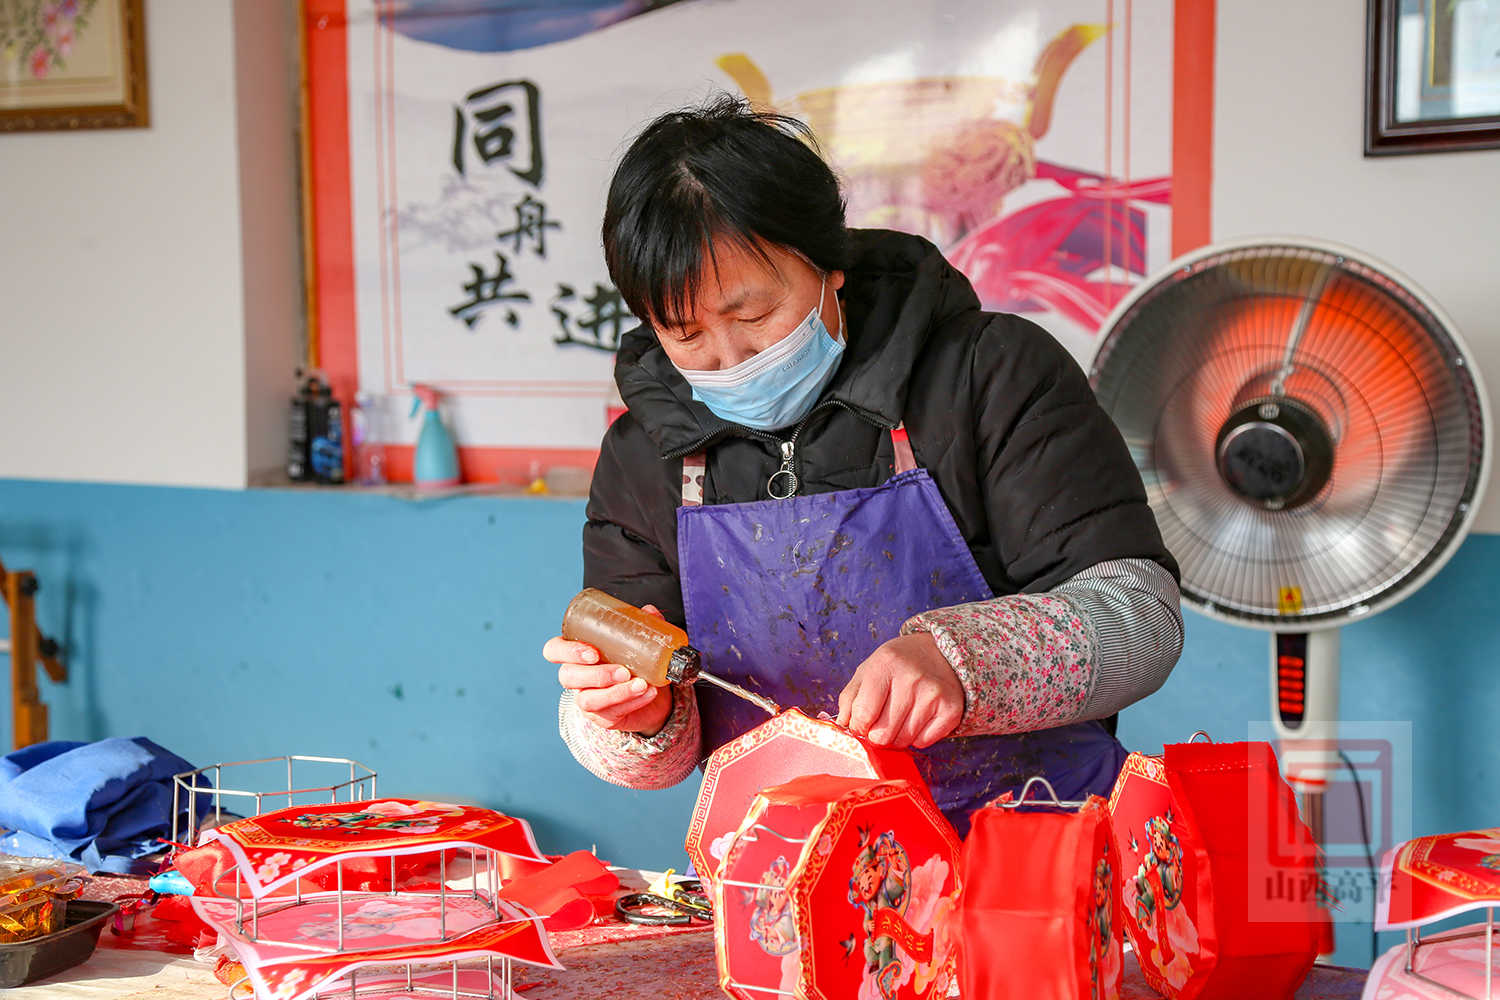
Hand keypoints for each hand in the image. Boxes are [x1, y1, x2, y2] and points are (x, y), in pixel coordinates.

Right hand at [544, 603, 672, 736]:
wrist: (653, 696)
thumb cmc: (637, 664)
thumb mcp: (640, 643)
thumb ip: (643, 626)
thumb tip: (649, 611)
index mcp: (578, 653)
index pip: (554, 650)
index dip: (567, 651)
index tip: (593, 652)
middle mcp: (576, 677)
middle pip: (568, 676)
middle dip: (597, 674)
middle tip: (624, 671)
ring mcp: (587, 698)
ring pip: (588, 700)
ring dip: (616, 692)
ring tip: (641, 684)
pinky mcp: (602, 717)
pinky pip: (611, 712)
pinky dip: (632, 702)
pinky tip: (649, 693)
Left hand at [836, 633, 963, 748]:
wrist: (939, 652)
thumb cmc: (897, 665)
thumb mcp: (867, 671)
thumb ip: (849, 699)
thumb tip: (842, 728)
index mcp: (884, 665)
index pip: (863, 715)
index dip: (858, 727)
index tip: (862, 724)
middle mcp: (911, 679)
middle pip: (883, 734)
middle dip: (877, 734)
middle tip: (883, 721)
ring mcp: (933, 694)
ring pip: (903, 741)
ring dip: (897, 736)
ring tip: (902, 716)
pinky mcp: (951, 709)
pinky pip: (923, 743)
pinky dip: (918, 737)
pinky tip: (920, 717)